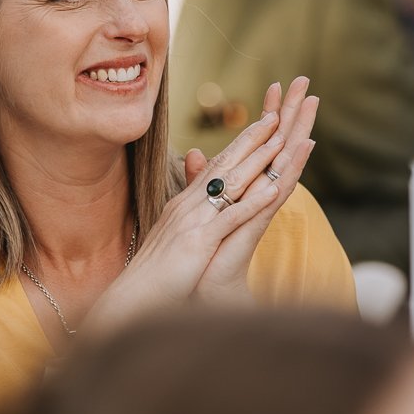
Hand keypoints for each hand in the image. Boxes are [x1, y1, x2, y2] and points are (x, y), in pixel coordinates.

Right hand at [86, 78, 318, 330]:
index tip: (261, 124)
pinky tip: (274, 190)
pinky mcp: (198, 243)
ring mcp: (193, 222)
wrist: (133, 298)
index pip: (216, 167)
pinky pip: (230, 217)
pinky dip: (252, 202)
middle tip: (276, 114)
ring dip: (256, 160)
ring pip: (230, 184)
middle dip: (251, 139)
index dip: (239, 144)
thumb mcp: (172, 241)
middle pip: (224, 165)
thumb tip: (192, 210)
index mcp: (185, 206)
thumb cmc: (154, 275)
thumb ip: (185, 220)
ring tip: (281, 139)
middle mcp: (188, 206)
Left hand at [192, 77, 317, 304]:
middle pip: (278, 148)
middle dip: (291, 115)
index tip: (276, 89)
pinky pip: (280, 188)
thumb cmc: (198, 261)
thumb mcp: (197, 209)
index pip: (260, 147)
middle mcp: (256, 197)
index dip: (268, 118)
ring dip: (299, 130)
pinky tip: (305, 143)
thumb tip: (194, 155)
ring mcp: (260, 208)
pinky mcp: (259, 222)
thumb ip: (199, 180)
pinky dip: (294, 165)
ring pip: (284, 161)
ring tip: (313, 101)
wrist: (193, 295)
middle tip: (306, 82)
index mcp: (243, 191)